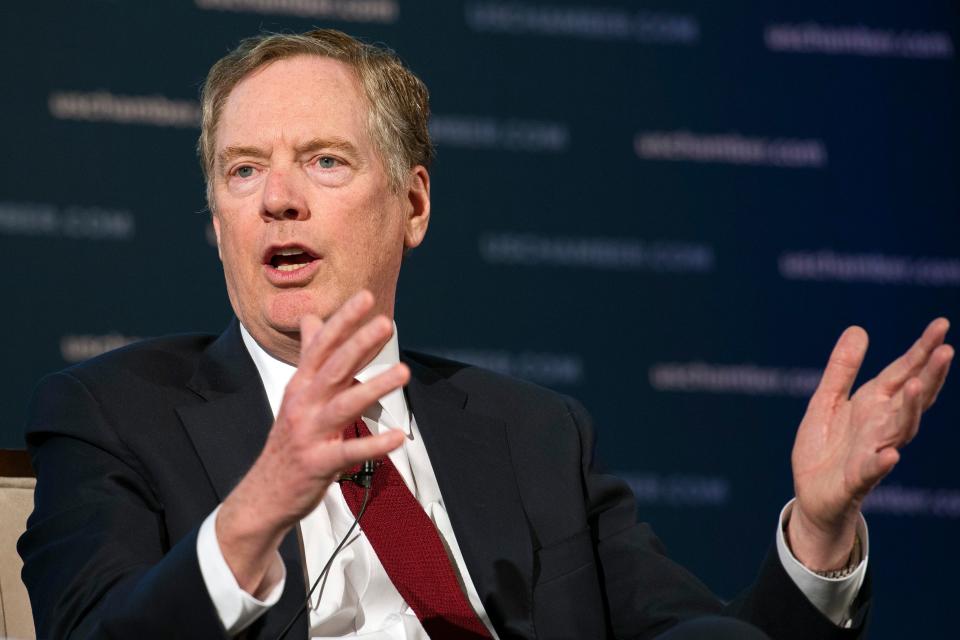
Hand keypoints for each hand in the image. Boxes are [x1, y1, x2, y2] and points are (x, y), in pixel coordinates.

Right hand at [216, 290, 407, 593]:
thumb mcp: (297, 394)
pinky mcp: (319, 463)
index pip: (323, 345)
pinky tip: (397, 436)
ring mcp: (310, 433)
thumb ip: (310, 356)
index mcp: (302, 385)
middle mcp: (304, 404)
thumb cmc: (288, 440)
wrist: (264, 493)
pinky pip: (350, 452)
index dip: (343, 321)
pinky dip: (374, 445)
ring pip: (344, 405)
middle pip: (334, 368)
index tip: (366, 297)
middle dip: (360, 343)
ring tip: (403, 372)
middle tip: (385, 323)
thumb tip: (312, 319)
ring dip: (374, 387)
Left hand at [788, 318, 952, 570]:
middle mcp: (881, 425)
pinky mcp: (857, 479)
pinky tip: (891, 455)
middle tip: (946, 350)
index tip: (941, 324)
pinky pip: (872, 470)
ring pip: (899, 429)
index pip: (903, 372)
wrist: (811, 494)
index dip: (921, 350)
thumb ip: (842, 369)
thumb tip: (858, 328)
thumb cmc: (825, 447)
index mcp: (874, 404)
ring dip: (910, 409)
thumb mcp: (826, 400)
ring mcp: (873, 451)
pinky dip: (882, 462)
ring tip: (916, 385)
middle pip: (911, 397)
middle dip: (929, 375)